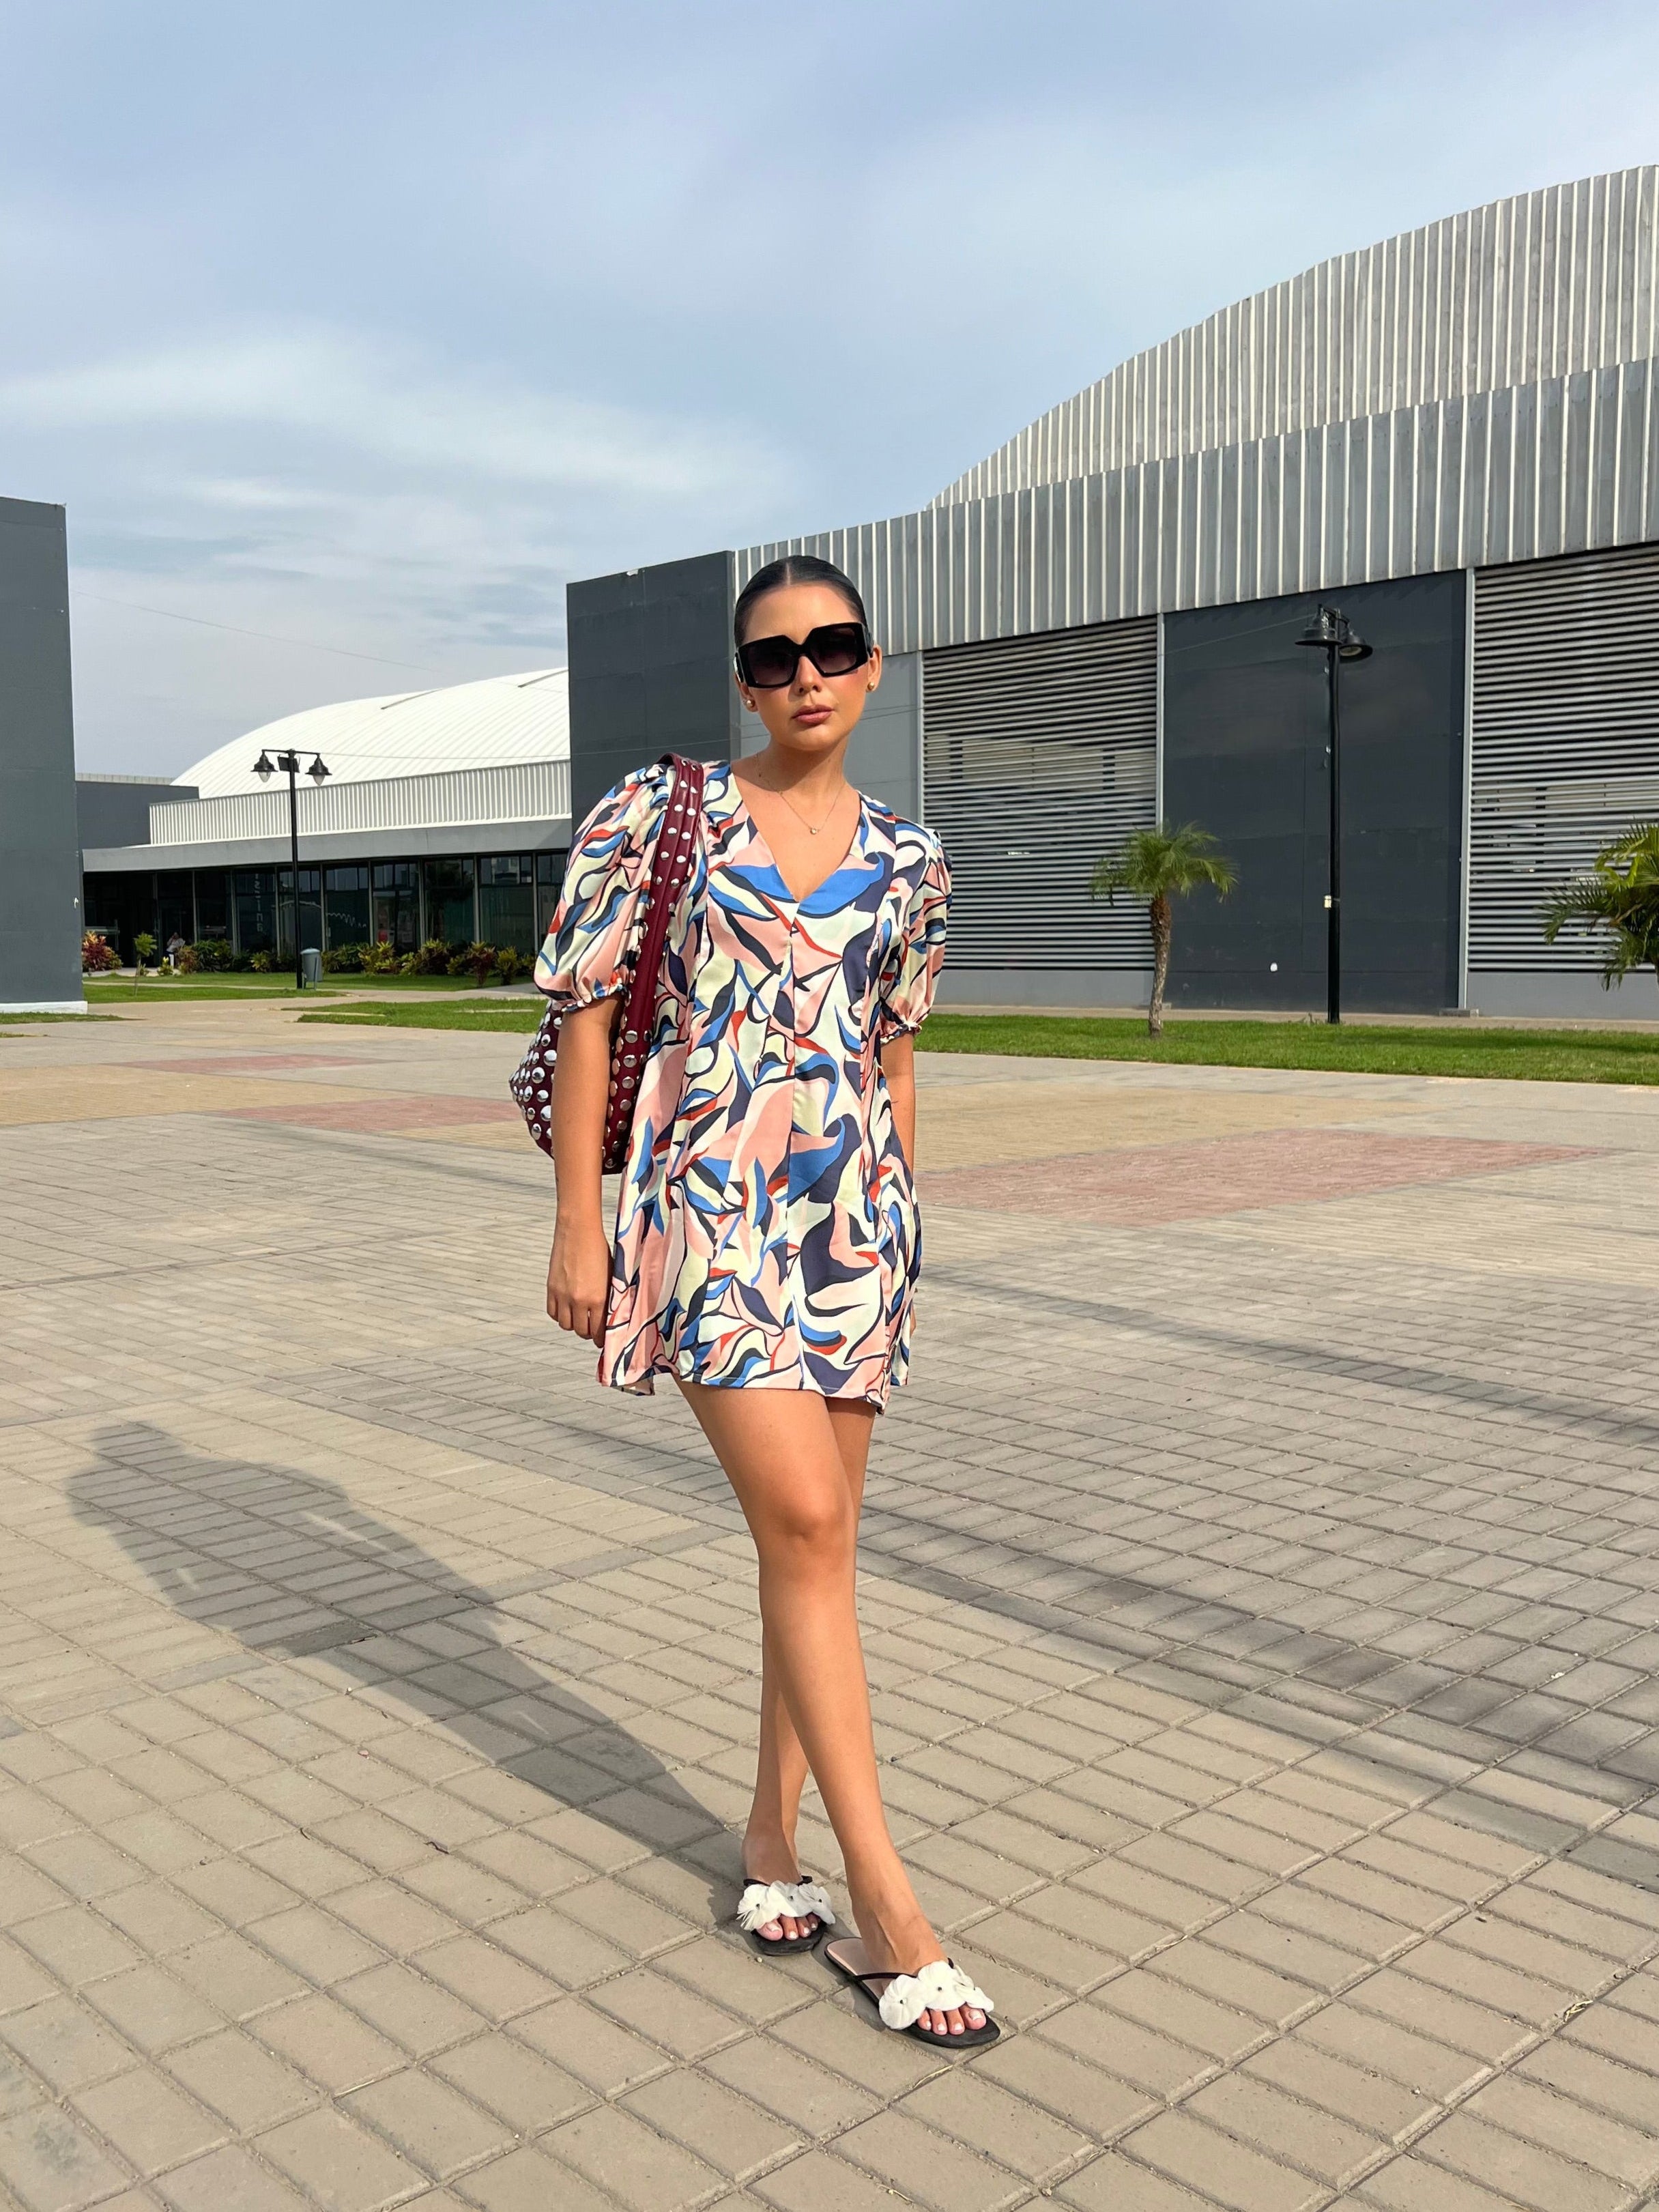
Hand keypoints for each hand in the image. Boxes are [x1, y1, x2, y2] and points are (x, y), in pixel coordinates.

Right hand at [546, 1225, 611, 1342]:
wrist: (578, 1230)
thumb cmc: (599, 1249)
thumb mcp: (611, 1275)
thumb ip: (609, 1296)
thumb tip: (612, 1313)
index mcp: (597, 1298)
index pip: (599, 1331)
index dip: (601, 1339)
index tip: (602, 1340)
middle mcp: (578, 1300)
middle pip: (581, 1331)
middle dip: (588, 1333)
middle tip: (592, 1329)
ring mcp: (562, 1295)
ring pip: (566, 1325)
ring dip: (573, 1325)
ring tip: (580, 1318)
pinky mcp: (551, 1289)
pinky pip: (553, 1313)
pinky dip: (560, 1315)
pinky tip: (567, 1309)